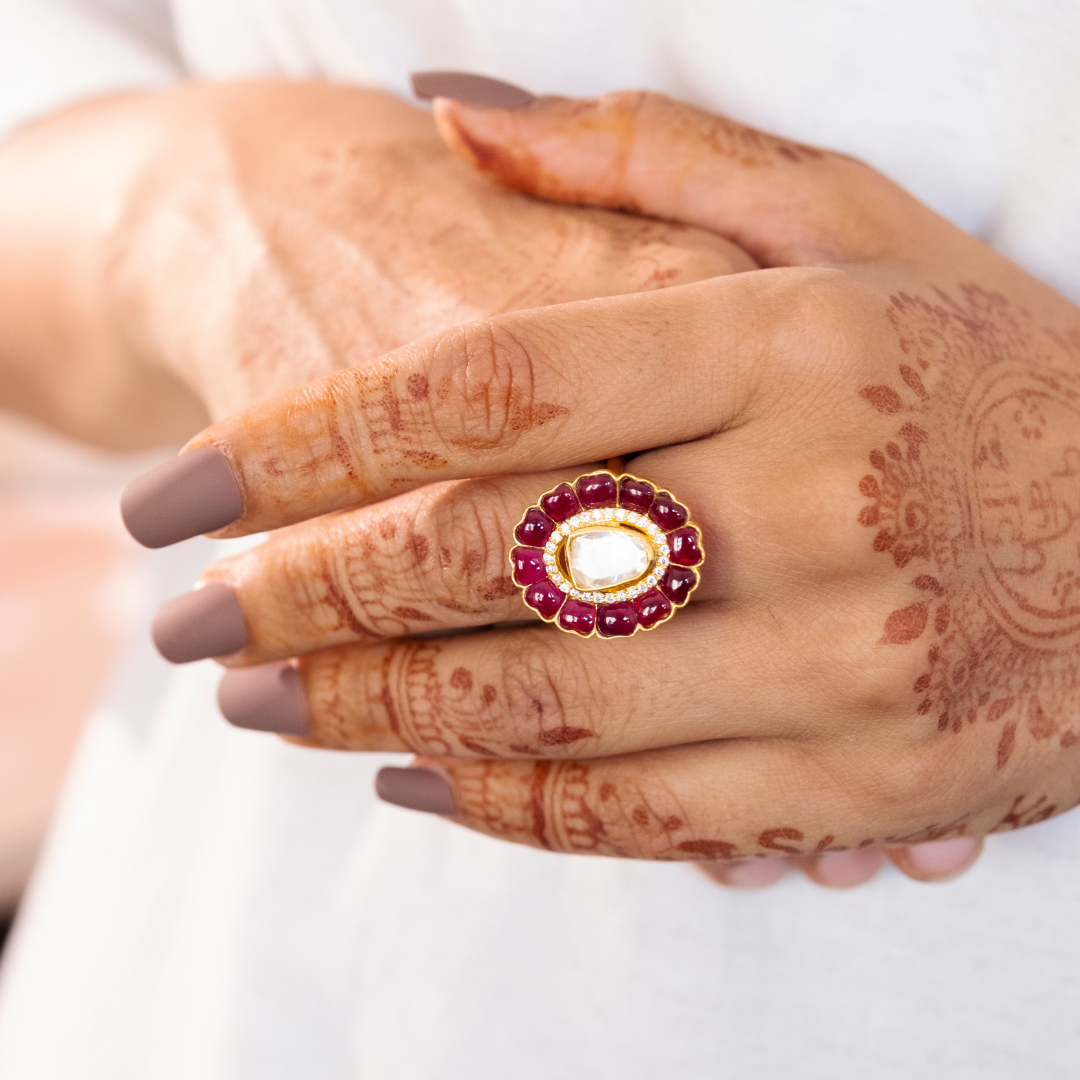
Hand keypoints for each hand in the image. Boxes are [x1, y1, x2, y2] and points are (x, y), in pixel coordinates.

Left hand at [130, 89, 1079, 883]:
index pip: (484, 388)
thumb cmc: (994, 378)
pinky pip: (631, 812)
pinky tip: (405, 778)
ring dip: (365, 709)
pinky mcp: (846, 782)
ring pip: (535, 702)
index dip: (304, 441)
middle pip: (478, 555)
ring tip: (256, 702)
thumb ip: (642, 159)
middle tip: (187, 615)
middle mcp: (798, 507)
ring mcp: (827, 664)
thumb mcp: (853, 228)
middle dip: (299, 593)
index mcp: (781, 347)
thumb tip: (450, 114)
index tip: (185, 484)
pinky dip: (498, 802)